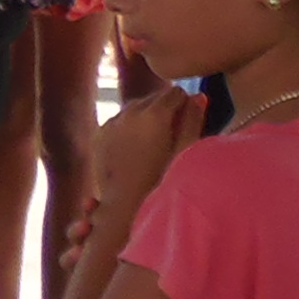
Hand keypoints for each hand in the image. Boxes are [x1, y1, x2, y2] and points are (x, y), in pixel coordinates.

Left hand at [80, 80, 206, 239]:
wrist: (124, 205)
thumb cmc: (163, 181)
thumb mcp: (185, 151)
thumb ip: (193, 120)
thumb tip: (199, 95)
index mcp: (154, 114)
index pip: (176, 92)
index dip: (184, 106)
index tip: (186, 122)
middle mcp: (129, 113)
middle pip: (154, 97)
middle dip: (165, 109)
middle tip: (171, 132)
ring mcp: (111, 122)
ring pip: (134, 107)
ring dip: (146, 116)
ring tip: (154, 141)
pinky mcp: (99, 133)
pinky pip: (118, 120)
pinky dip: (128, 126)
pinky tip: (135, 147)